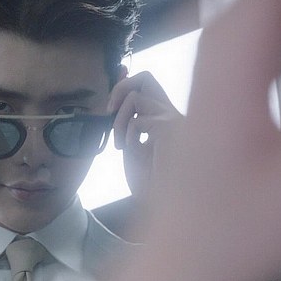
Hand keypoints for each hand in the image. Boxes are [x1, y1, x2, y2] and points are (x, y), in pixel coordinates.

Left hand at [107, 71, 181, 198]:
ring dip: (119, 120)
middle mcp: (172, 113)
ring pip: (135, 96)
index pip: (146, 85)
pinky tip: (131, 151)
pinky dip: (127, 135)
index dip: (124, 83)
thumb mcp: (132, 146)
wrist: (169, 203)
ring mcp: (172, 118)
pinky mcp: (168, 126)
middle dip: (120, 88)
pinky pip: (136, 121)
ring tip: (120, 144)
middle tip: (110, 112)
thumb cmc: (152, 182)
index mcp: (165, 117)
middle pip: (145, 77)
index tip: (108, 102)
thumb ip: (125, 124)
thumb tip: (113, 102)